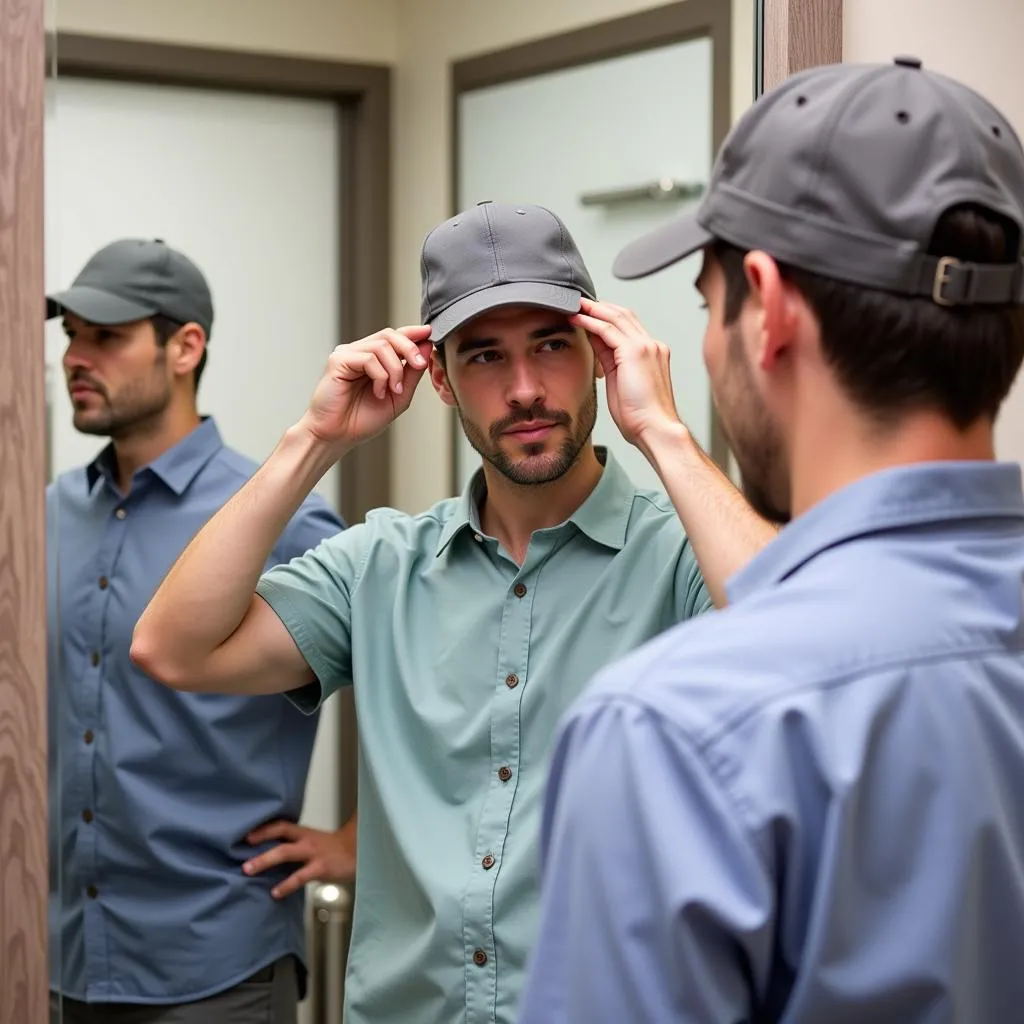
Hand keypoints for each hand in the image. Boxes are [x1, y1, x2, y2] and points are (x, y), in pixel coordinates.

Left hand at [243, 816, 356, 898]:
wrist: (357, 853)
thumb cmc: (331, 850)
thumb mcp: (312, 842)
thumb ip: (294, 846)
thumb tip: (268, 855)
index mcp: (304, 832)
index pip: (281, 825)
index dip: (263, 829)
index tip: (245, 835)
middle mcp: (306, 840)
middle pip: (280, 835)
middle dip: (260, 841)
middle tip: (241, 850)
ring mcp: (313, 853)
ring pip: (286, 853)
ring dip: (265, 860)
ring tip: (248, 870)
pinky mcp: (320, 868)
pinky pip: (300, 876)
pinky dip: (286, 885)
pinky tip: (275, 893)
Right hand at [301, 326, 433, 448]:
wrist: (338, 436)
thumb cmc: (362, 419)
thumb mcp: (398, 396)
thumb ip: (412, 373)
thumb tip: (426, 346)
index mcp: (373, 359)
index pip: (394, 337)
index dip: (412, 333)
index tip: (429, 333)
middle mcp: (359, 352)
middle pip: (389, 335)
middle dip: (410, 348)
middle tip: (419, 364)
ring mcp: (347, 354)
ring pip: (382, 346)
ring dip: (395, 370)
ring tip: (393, 390)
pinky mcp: (338, 360)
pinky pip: (369, 358)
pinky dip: (380, 376)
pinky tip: (378, 393)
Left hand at [570, 298, 682, 448]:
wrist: (656, 430)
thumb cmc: (639, 417)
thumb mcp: (619, 382)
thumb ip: (609, 360)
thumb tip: (594, 343)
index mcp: (651, 353)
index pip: (627, 325)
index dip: (605, 316)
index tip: (586, 313)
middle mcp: (652, 345)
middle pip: (623, 314)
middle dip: (599, 306)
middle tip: (576, 301)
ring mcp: (646, 347)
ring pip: (616, 317)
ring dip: (593, 309)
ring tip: (573, 304)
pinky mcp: (635, 352)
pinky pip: (608, 329)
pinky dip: (591, 321)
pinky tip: (576, 318)